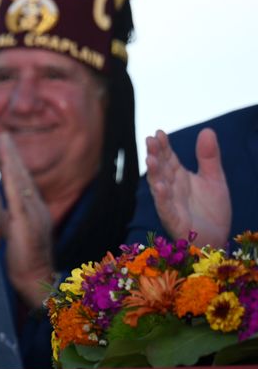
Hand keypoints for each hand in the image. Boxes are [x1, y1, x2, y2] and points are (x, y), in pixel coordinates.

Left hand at [0, 134, 54, 307]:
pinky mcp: (27, 220)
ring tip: (2, 138)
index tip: (3, 143)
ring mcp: (33, 211)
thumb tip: (0, 200)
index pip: (20, 180)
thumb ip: (7, 212)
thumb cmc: (23, 257)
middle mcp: (34, 206)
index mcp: (30, 208)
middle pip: (22, 174)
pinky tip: (6, 165)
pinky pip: (18, 194)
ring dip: (11, 157)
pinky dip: (12, 177)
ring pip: (21, 179)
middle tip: (1, 132)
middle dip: (12, 152)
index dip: (12, 161)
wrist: (36, 277)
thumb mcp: (14, 229)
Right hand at [145, 128, 230, 247]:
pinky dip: (162, 197)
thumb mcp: (214, 178)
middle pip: (161, 168)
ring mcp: (170, 204)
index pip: (168, 157)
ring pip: (159, 186)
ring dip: (154, 173)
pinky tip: (160, 186)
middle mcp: (171, 188)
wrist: (216, 239)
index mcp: (179, 176)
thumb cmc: (212, 210)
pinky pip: (166, 208)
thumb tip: (207, 130)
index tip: (159, 132)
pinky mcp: (174, 220)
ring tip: (151, 159)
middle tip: (151, 140)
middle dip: (155, 154)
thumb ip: (209, 156)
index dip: (163, 146)